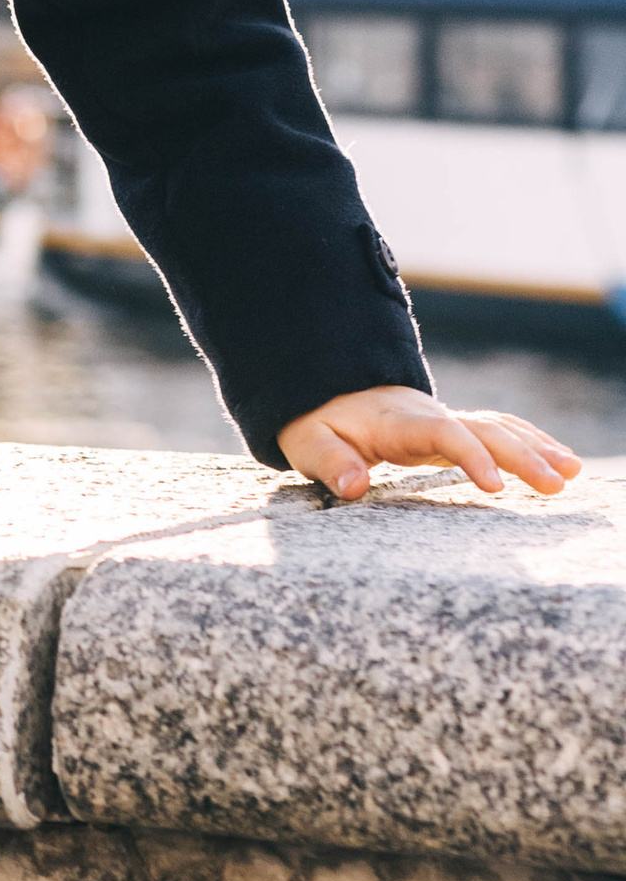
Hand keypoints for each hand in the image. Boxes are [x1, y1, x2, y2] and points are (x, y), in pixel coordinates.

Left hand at [277, 385, 581, 503]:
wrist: (327, 394)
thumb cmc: (320, 425)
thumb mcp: (309, 442)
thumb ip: (330, 463)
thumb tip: (353, 487)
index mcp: (399, 421)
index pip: (444, 433)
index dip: (472, 456)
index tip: (496, 486)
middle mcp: (429, 415)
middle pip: (484, 429)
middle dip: (522, 456)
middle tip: (556, 484)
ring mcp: (444, 419)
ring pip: (498, 427)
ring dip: (536, 447)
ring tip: (571, 472)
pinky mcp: (452, 428)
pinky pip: (496, 429)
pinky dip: (530, 441)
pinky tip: (559, 459)